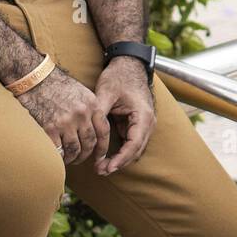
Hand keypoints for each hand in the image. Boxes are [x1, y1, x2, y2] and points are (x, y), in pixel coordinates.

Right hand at [16, 67, 110, 165]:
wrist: (34, 78)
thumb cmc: (56, 84)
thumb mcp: (81, 92)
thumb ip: (89, 110)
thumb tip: (92, 128)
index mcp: (92, 104)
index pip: (103, 131)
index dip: (103, 147)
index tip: (100, 155)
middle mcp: (82, 114)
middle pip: (90, 143)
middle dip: (86, 155)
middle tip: (80, 158)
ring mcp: (66, 122)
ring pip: (75, 149)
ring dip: (72, 158)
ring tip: (68, 159)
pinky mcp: (50, 128)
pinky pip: (59, 150)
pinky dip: (59, 156)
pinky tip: (57, 156)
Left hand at [93, 56, 155, 175]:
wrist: (129, 64)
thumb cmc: (119, 77)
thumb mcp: (105, 92)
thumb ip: (98, 112)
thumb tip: (89, 131)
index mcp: (142, 116)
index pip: (133, 144)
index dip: (120, 158)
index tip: (106, 167)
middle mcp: (147, 123)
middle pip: (135, 151)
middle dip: (118, 163)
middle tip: (99, 171)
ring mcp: (143, 124)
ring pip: (134, 149)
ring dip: (119, 159)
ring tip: (100, 168)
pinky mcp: (136, 124)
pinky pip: (130, 143)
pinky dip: (121, 152)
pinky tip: (105, 158)